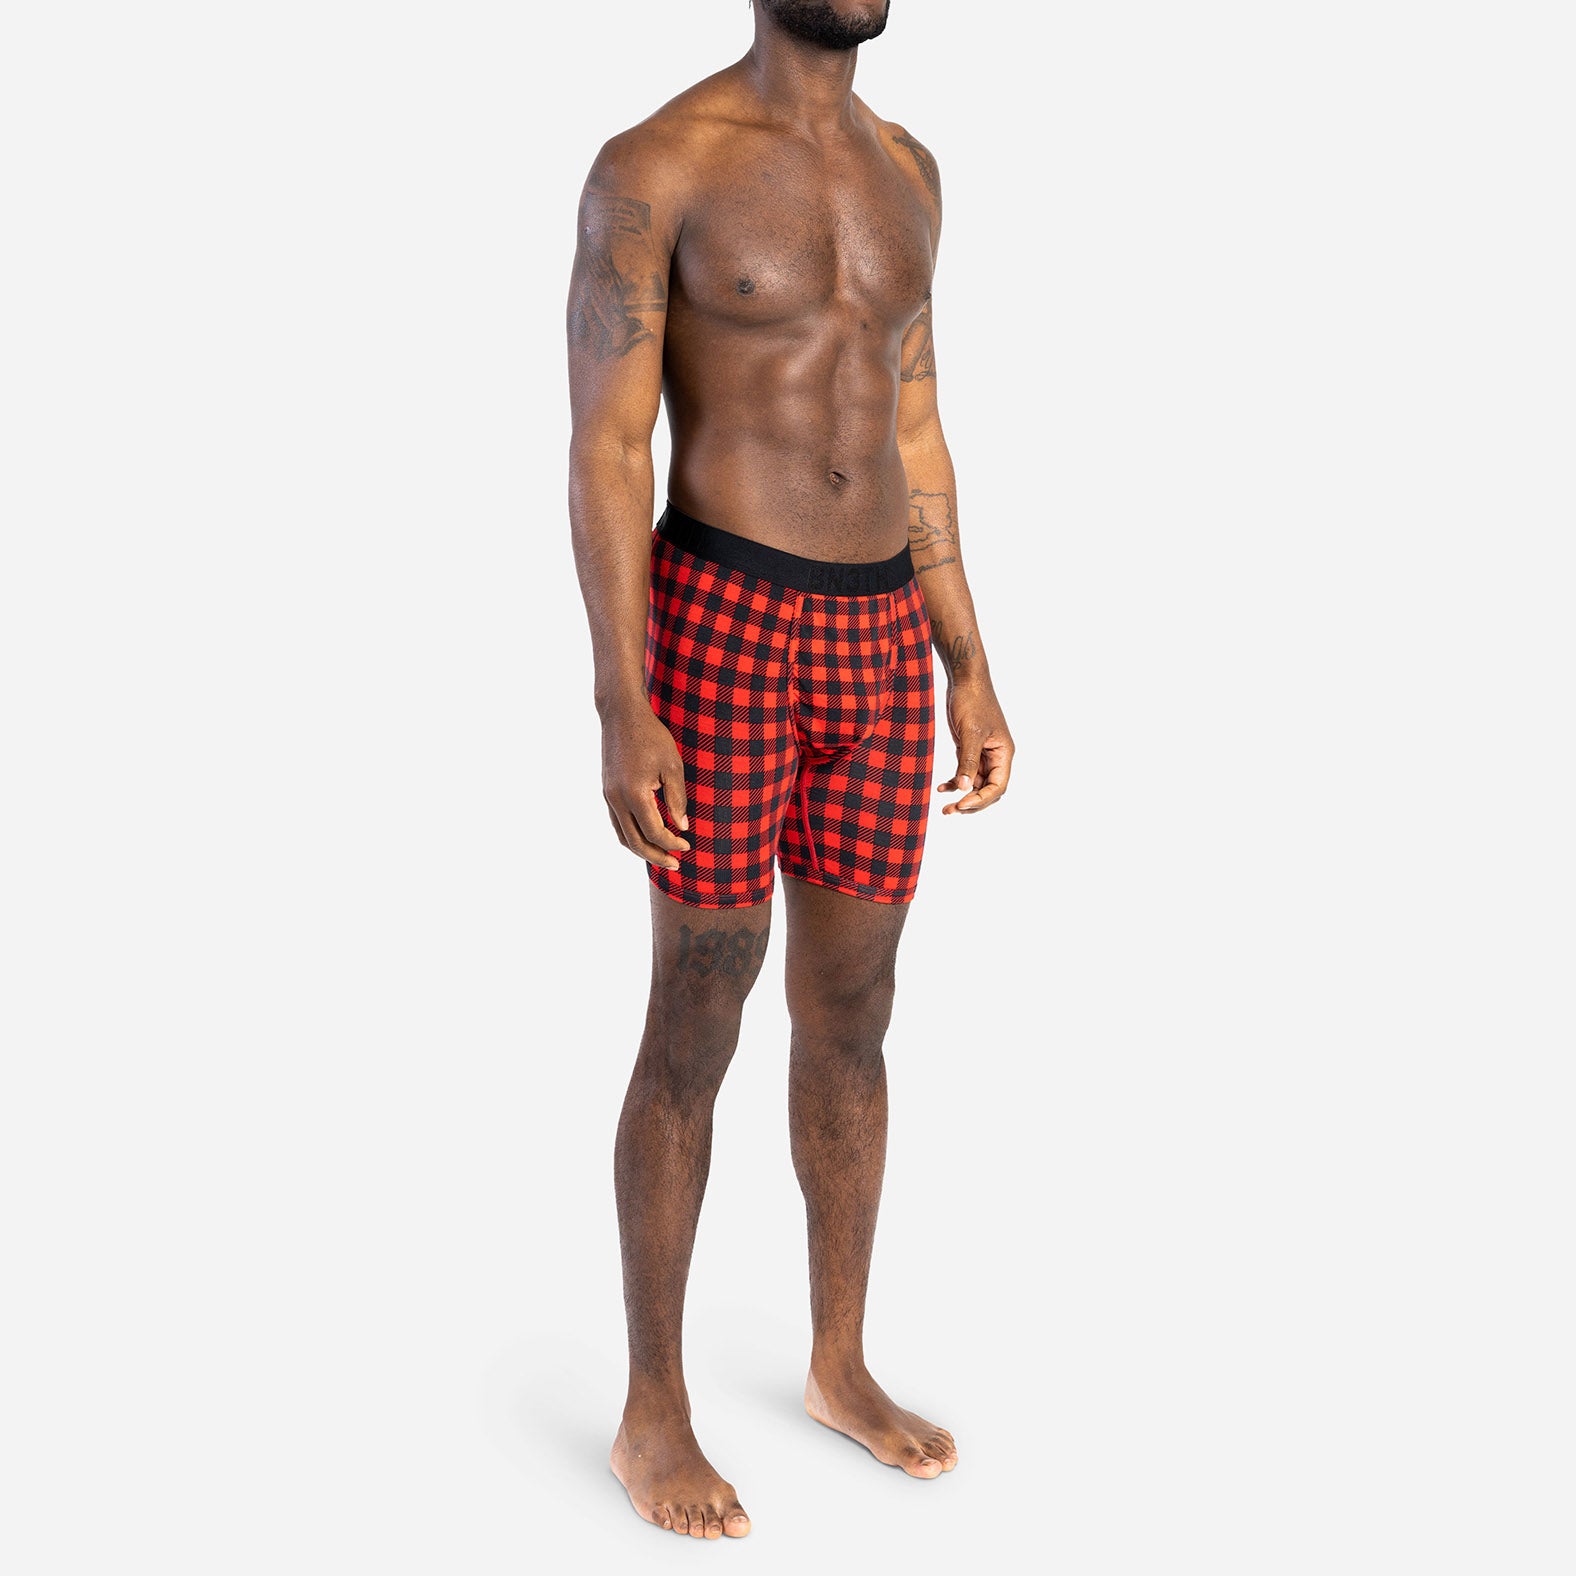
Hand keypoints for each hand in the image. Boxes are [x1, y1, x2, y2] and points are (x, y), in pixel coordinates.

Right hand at [601, 701, 690, 869]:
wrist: (621, 714)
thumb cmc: (651, 736)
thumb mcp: (672, 765)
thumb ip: (677, 798)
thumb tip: (682, 826)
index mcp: (634, 794)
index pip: (654, 832)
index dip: (672, 843)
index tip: (688, 846)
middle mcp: (616, 799)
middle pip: (635, 842)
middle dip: (656, 856)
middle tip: (676, 865)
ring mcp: (608, 796)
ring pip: (622, 835)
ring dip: (641, 850)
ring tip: (660, 857)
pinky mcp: (607, 791)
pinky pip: (617, 823)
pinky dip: (631, 835)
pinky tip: (646, 836)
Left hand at [939, 678, 1013, 813]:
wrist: (964, 680)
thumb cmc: (972, 701)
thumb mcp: (970, 732)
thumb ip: (968, 761)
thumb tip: (965, 788)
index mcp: (1003, 753)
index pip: (998, 786)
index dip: (981, 799)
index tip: (962, 804)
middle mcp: (996, 756)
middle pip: (988, 790)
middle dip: (971, 803)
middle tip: (950, 811)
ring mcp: (982, 753)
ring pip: (975, 784)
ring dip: (961, 795)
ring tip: (945, 809)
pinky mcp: (969, 748)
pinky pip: (964, 772)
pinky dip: (954, 782)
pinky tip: (941, 788)